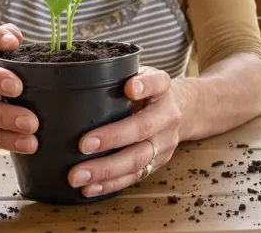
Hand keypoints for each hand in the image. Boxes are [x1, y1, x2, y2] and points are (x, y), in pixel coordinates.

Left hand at [67, 66, 182, 196]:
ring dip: (106, 170)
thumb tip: (80, 77)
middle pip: (143, 129)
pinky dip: (111, 184)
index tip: (129, 88)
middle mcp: (167, 117)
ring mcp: (164, 143)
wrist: (182, 110)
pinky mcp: (157, 163)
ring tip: (78, 176)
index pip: (156, 83)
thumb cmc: (148, 91)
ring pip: (137, 160)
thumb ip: (119, 74)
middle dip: (112, 139)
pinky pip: (134, 176)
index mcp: (163, 89)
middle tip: (83, 145)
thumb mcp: (140, 73)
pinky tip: (90, 188)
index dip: (144, 86)